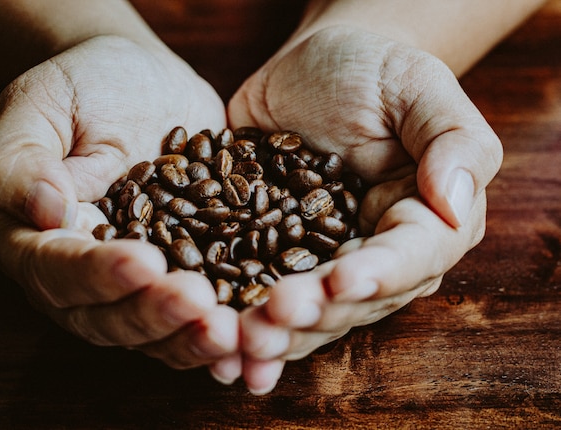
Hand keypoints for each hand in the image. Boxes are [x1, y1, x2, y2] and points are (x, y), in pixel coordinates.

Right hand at [0, 35, 240, 381]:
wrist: (139, 83)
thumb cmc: (81, 87)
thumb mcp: (39, 104)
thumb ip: (21, 160)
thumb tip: (45, 212)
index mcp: (33, 240)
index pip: (57, 270)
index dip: (97, 273)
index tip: (143, 260)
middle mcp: (81, 276)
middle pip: (108, 316)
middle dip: (155, 314)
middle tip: (200, 303)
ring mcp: (134, 284)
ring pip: (155, 330)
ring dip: (192, 337)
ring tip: (234, 330)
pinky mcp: (181, 275)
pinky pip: (196, 315)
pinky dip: (222, 329)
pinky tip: (254, 332)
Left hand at [228, 27, 501, 393]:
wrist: (315, 69)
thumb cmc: (375, 71)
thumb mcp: (419, 88)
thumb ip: (453, 141)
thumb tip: (456, 203)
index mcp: (424, 223)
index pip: (410, 259)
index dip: (378, 275)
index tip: (341, 280)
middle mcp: (375, 255)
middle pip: (351, 302)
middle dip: (313, 315)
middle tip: (273, 317)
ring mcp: (321, 261)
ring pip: (304, 313)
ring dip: (273, 334)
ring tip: (237, 343)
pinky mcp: (273, 255)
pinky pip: (258, 294)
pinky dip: (238, 321)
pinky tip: (216, 352)